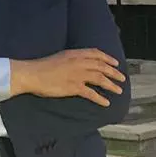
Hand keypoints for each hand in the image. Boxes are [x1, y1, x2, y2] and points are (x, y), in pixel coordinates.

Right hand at [10, 49, 125, 106]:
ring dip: (111, 85)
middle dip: (113, 72)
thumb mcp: (60, 57)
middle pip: (101, 66)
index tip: (115, 63)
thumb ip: (71, 59)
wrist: (33, 74)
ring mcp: (77, 75)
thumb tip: (79, 64)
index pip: (95, 53)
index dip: (107, 58)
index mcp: (75, 53)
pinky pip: (91, 93)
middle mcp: (79, 62)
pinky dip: (100, 98)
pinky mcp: (74, 87)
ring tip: (119, 90)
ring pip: (100, 78)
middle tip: (122, 78)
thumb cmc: (42, 66)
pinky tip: (106, 103)